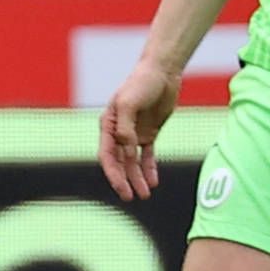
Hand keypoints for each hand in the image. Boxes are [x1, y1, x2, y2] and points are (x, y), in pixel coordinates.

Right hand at [98, 58, 177, 197]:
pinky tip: (153, 182)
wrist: (162, 72)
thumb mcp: (129, 104)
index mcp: (108, 125)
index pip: (107, 155)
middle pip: (118, 162)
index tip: (122, 189)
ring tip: (145, 195)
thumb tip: (126, 151)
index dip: (113, 174)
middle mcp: (118, 132)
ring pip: (132, 162)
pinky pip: (147, 155)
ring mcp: (134, 133)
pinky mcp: (149, 133)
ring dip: (137, 178)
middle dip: (124, 181)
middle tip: (131, 198)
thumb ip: (125, 128)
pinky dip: (149, 169)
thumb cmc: (141, 84)